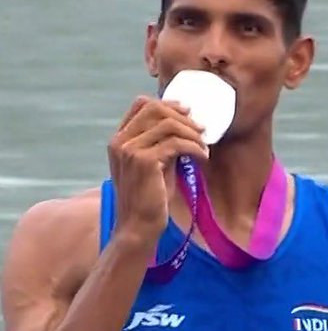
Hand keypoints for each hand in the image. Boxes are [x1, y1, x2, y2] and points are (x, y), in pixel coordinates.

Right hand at [107, 96, 207, 248]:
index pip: (141, 105)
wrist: (138, 226)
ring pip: (168, 124)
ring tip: (205, 147)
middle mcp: (120, 141)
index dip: (168, 104)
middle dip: (184, 117)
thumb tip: (188, 128)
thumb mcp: (156, 165)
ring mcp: (129, 149)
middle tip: (203, 130)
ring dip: (193, 133)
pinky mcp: (144, 161)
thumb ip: (164, 145)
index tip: (189, 112)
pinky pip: (176, 143)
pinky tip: (203, 157)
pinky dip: (195, 148)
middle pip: (155, 109)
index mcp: (119, 139)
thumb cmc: (150, 199)